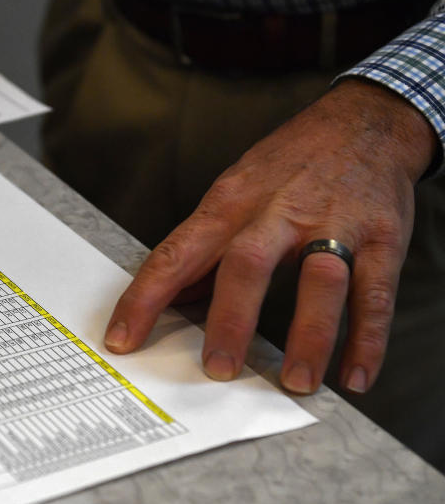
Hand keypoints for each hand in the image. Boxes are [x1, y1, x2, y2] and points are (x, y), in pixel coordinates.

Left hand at [104, 79, 438, 394]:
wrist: (365, 121)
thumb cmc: (289, 163)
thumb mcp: (234, 191)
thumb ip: (205, 247)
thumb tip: (171, 297)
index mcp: (229, 204)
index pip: (176, 254)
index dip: (145, 298)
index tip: (122, 339)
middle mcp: (277, 212)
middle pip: (246, 264)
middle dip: (229, 319)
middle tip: (218, 369)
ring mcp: (333, 223)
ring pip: (318, 280)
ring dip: (308, 336)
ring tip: (296, 382)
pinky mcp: (381, 236)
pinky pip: (374, 292)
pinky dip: (367, 337)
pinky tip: (355, 375)